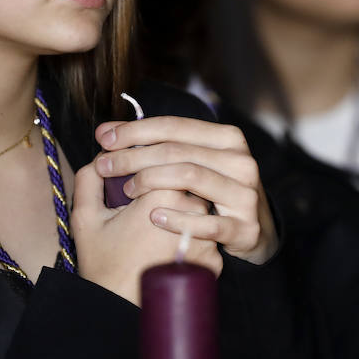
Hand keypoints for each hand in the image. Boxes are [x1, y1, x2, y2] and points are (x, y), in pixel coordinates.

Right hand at [71, 162, 221, 305]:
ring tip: (155, 233)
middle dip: (168, 192)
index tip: (135, 186)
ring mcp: (207, 238)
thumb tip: (101, 158)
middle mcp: (194, 213)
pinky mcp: (213, 261)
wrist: (119, 310)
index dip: (151, 172)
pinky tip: (167, 250)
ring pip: (198, 212)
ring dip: (182, 215)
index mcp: (165, 194)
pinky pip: (204, 238)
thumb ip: (90, 179)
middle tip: (143, 211)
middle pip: (187, 186)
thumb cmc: (103, 265)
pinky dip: (190, 239)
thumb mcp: (86, 218)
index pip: (169, 164)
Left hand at [93, 116, 278, 264]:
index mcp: (227, 138)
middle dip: (134, 156)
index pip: (174, 126)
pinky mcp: (245, 228)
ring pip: (190, 176)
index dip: (135, 130)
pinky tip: (153, 217)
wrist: (255, 232)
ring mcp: (245, 194)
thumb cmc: (212, 192)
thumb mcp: (191, 162)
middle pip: (177, 151)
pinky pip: (207, 222)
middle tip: (104, 166)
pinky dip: (176, 218)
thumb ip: (153, 144)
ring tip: (126, 191)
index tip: (104, 138)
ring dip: (151, 181)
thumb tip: (105, 131)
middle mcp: (240, 161)